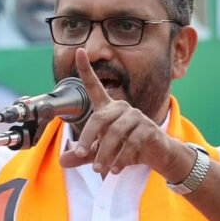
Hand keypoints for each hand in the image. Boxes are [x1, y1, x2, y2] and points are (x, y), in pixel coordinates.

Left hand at [59, 49, 193, 179]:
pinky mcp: (148, 129)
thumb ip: (83, 156)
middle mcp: (122, 108)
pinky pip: (131, 142)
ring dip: (105, 153)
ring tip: (99, 169)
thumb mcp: (101, 154)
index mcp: (109, 109)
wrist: (156, 156)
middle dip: (87, 138)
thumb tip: (63, 161)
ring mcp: (137, 117)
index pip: (95, 86)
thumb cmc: (127, 149)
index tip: (79, 51)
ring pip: (115, 133)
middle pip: (99, 118)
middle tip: (81, 155)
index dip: (86, 69)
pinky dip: (121, 158)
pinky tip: (115, 169)